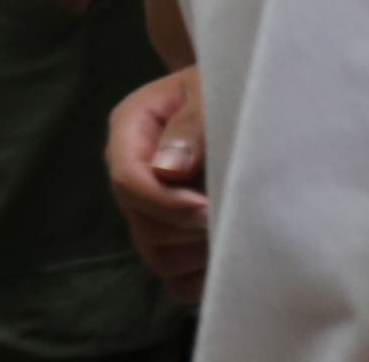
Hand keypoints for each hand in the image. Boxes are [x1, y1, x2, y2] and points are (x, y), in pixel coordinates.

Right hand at [104, 66, 210, 303]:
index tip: (207, 206)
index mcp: (131, 129)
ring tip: (231, 226)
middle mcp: (133, 173)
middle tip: (228, 211)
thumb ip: (192, 125)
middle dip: (187, 227)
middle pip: (142, 225)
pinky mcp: (171, 238)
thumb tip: (168, 170)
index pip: (127, 179)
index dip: (165, 201)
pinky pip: (177, 280)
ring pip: (157, 257)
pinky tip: (228, 251)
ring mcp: (149, 211)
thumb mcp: (211, 91)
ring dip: (198, 252)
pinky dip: (203, 276)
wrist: (241, 98)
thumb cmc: (228, 88)